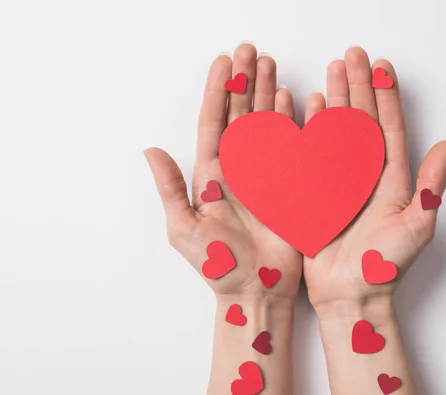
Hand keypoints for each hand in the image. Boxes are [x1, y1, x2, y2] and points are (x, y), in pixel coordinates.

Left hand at [144, 43, 301, 301]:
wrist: (256, 290)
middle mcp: (238, 168)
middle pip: (241, 115)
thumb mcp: (184, 228)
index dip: (219, 90)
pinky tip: (291, 98)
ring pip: (265, 124)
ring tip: (270, 64)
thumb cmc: (218, 265)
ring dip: (267, 93)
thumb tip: (150, 150)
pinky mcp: (289, 184)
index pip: (215, 122)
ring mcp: (266, 173)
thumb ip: (170, 188)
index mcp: (212, 174)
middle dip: (245, 81)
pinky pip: (290, 146)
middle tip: (250, 50)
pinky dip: (291, 121)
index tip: (224, 62)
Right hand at [303, 46, 445, 310]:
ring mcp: (340, 181)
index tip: (381, 66)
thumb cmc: (384, 267)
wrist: (351, 296)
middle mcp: (366, 174)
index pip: (388, 126)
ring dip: (337, 99)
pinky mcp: (317, 191)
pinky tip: (312, 106)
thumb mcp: (417, 228)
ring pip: (338, 130)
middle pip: (362, 119)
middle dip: (359, 85)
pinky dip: (312, 127)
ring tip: (333, 71)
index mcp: (392, 178)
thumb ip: (431, 187)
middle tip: (352, 55)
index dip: (386, 94)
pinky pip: (313, 153)